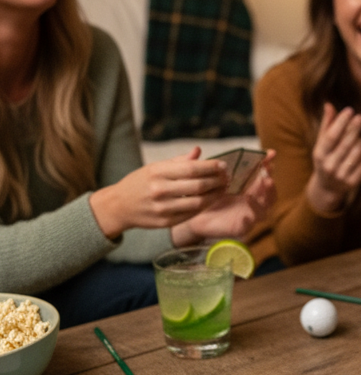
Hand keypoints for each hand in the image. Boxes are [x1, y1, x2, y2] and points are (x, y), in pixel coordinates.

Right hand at [90, 147, 229, 239]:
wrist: (119, 206)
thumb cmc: (140, 183)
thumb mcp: (154, 167)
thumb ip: (178, 161)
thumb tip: (199, 151)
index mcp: (157, 172)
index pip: (191, 168)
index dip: (211, 167)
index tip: (223, 165)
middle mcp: (159, 190)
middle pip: (197, 185)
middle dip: (217, 180)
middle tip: (227, 177)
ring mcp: (162, 208)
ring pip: (198, 202)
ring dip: (215, 195)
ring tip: (223, 188)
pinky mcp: (165, 222)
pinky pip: (191, 214)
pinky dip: (204, 206)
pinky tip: (211, 199)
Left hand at [171, 150, 276, 245]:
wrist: (194, 218)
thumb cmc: (204, 196)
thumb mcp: (204, 180)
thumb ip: (201, 166)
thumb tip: (196, 148)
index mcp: (247, 185)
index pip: (263, 174)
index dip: (268, 163)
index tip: (271, 153)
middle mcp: (252, 199)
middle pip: (269, 192)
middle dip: (270, 182)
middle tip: (266, 173)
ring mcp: (248, 214)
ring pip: (264, 209)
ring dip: (264, 199)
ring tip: (259, 190)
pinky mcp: (240, 228)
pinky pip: (248, 226)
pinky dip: (247, 220)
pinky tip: (244, 216)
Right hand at [306, 104, 360, 214]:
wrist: (327, 188)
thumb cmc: (325, 158)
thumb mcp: (322, 143)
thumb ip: (326, 124)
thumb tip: (328, 104)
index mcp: (319, 154)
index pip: (331, 136)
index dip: (341, 122)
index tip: (350, 110)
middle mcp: (329, 166)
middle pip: (345, 144)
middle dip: (354, 129)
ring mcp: (341, 176)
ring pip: (356, 153)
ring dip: (360, 142)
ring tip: (359, 137)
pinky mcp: (352, 183)